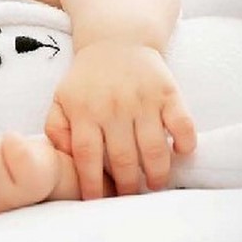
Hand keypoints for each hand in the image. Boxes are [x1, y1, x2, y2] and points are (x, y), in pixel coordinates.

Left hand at [44, 41, 195, 198]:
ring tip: (155, 184)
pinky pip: (182, 124)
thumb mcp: (60, 99)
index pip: (86, 156)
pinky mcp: (167, 92)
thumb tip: (63, 155)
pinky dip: (185, 143)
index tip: (95, 201)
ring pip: (154, 148)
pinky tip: (180, 153)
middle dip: (127, 186)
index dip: (91, 183)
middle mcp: (113, 108)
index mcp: (84, 111)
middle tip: (129, 197)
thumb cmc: (86, 79)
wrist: (115, 40)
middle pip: (123, 158)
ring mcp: (142, 100)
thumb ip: (55, 128)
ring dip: (157, 173)